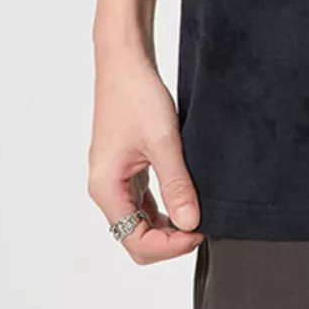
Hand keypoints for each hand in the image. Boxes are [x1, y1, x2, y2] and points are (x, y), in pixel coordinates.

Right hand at [88, 46, 204, 264]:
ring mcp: (115, 179)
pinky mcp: (127, 167)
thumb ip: (176, 184)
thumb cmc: (138, 95)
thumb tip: (190, 223)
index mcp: (106, 188)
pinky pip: (143, 201)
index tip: (200, 231)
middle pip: (135, 237)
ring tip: (199, 213)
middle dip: (168, 240)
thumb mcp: (163, 140)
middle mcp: (106, 189)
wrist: (125, 63)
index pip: (135, 240)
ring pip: (140, 221)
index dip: (169, 245)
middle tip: (202, 226)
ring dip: (167, 225)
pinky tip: (186, 199)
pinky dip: (163, 207)